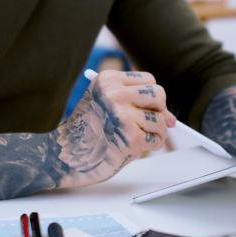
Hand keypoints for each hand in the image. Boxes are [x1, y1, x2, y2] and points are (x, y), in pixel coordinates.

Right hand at [56, 70, 175, 187]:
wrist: (64, 156)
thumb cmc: (86, 132)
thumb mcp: (104, 104)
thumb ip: (135, 102)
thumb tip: (172, 117)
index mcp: (107, 80)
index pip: (149, 80)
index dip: (150, 97)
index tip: (144, 108)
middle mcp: (114, 94)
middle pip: (160, 95)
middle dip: (158, 112)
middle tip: (144, 123)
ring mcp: (123, 115)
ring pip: (161, 120)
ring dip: (154, 132)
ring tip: (133, 137)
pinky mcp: (131, 137)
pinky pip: (157, 140)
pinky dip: (149, 146)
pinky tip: (130, 147)